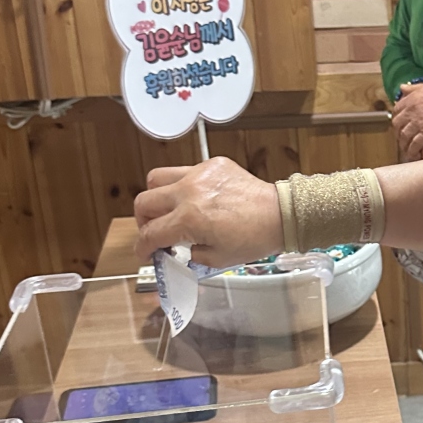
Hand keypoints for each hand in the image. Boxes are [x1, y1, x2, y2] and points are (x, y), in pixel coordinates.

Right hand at [134, 157, 281, 265]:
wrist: (280, 215)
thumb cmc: (255, 237)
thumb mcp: (218, 258)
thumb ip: (190, 254)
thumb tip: (178, 248)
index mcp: (188, 219)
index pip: (150, 233)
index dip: (142, 247)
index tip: (145, 252)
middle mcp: (189, 192)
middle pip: (144, 202)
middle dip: (144, 221)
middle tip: (155, 230)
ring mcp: (199, 174)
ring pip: (157, 178)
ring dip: (157, 197)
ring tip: (169, 210)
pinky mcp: (212, 164)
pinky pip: (186, 171)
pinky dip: (185, 186)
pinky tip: (198, 198)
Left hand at [392, 80, 422, 159]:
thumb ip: (414, 88)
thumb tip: (402, 87)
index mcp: (410, 100)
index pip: (397, 110)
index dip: (397, 117)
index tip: (399, 121)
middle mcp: (411, 112)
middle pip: (398, 125)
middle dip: (398, 131)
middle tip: (401, 136)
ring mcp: (417, 123)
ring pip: (405, 136)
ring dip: (404, 143)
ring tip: (406, 148)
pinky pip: (415, 144)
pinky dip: (413, 150)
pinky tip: (414, 154)